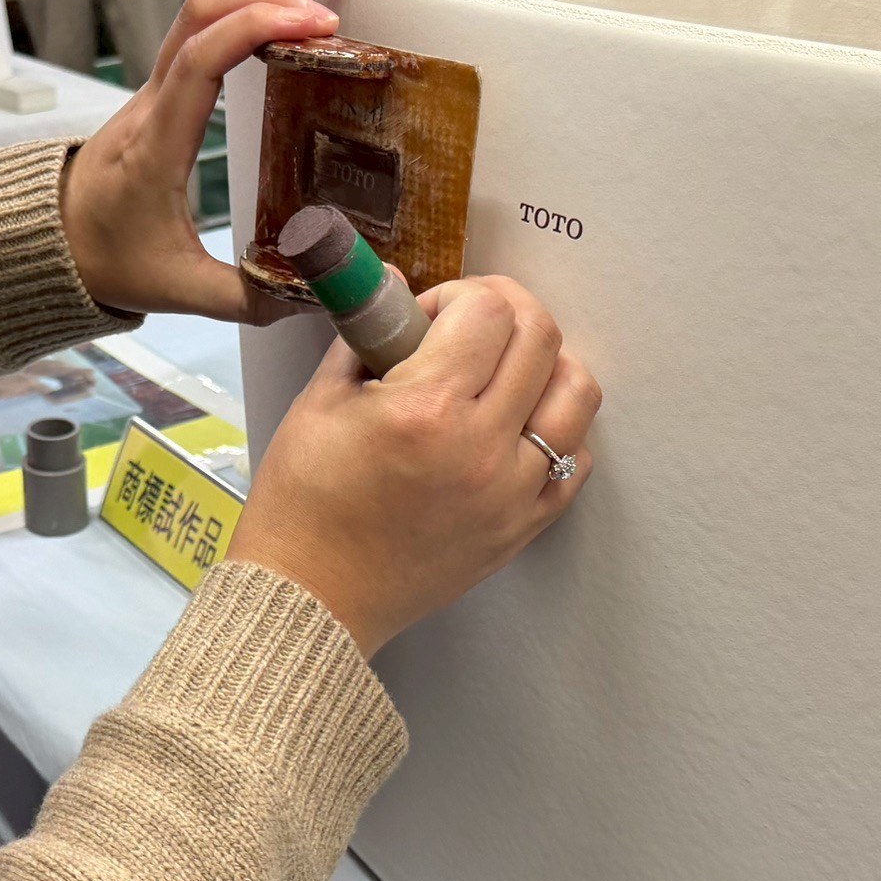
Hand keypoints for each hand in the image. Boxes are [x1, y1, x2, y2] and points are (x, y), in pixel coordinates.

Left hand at [62, 0, 344, 322]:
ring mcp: (153, 91)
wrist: (46, 243)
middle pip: (201, 13)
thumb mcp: (177, 291)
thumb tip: (315, 295)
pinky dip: (246, 5)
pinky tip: (286, 2)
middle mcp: (151, 104)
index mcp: (154, 145)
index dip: (256, 28)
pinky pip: (201, 29)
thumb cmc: (105, 259)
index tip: (315, 26)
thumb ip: (247, 296)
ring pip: (199, 11)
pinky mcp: (162, 91)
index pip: (198, 59)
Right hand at [228, 278, 601, 656]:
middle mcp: (481, 447)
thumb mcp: (319, 402)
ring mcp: (511, 492)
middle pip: (541, 338)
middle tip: (468, 328)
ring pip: (577, 394)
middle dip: (506, 312)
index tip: (429, 317)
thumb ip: (366, 335)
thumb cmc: (303, 503)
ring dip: (546, 366)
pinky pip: (576, 461)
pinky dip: (556, 430)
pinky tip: (516, 428)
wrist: (312, 595)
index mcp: (426, 409)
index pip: (488, 310)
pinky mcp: (522, 527)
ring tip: (503, 374)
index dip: (457, 295)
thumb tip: (397, 285)